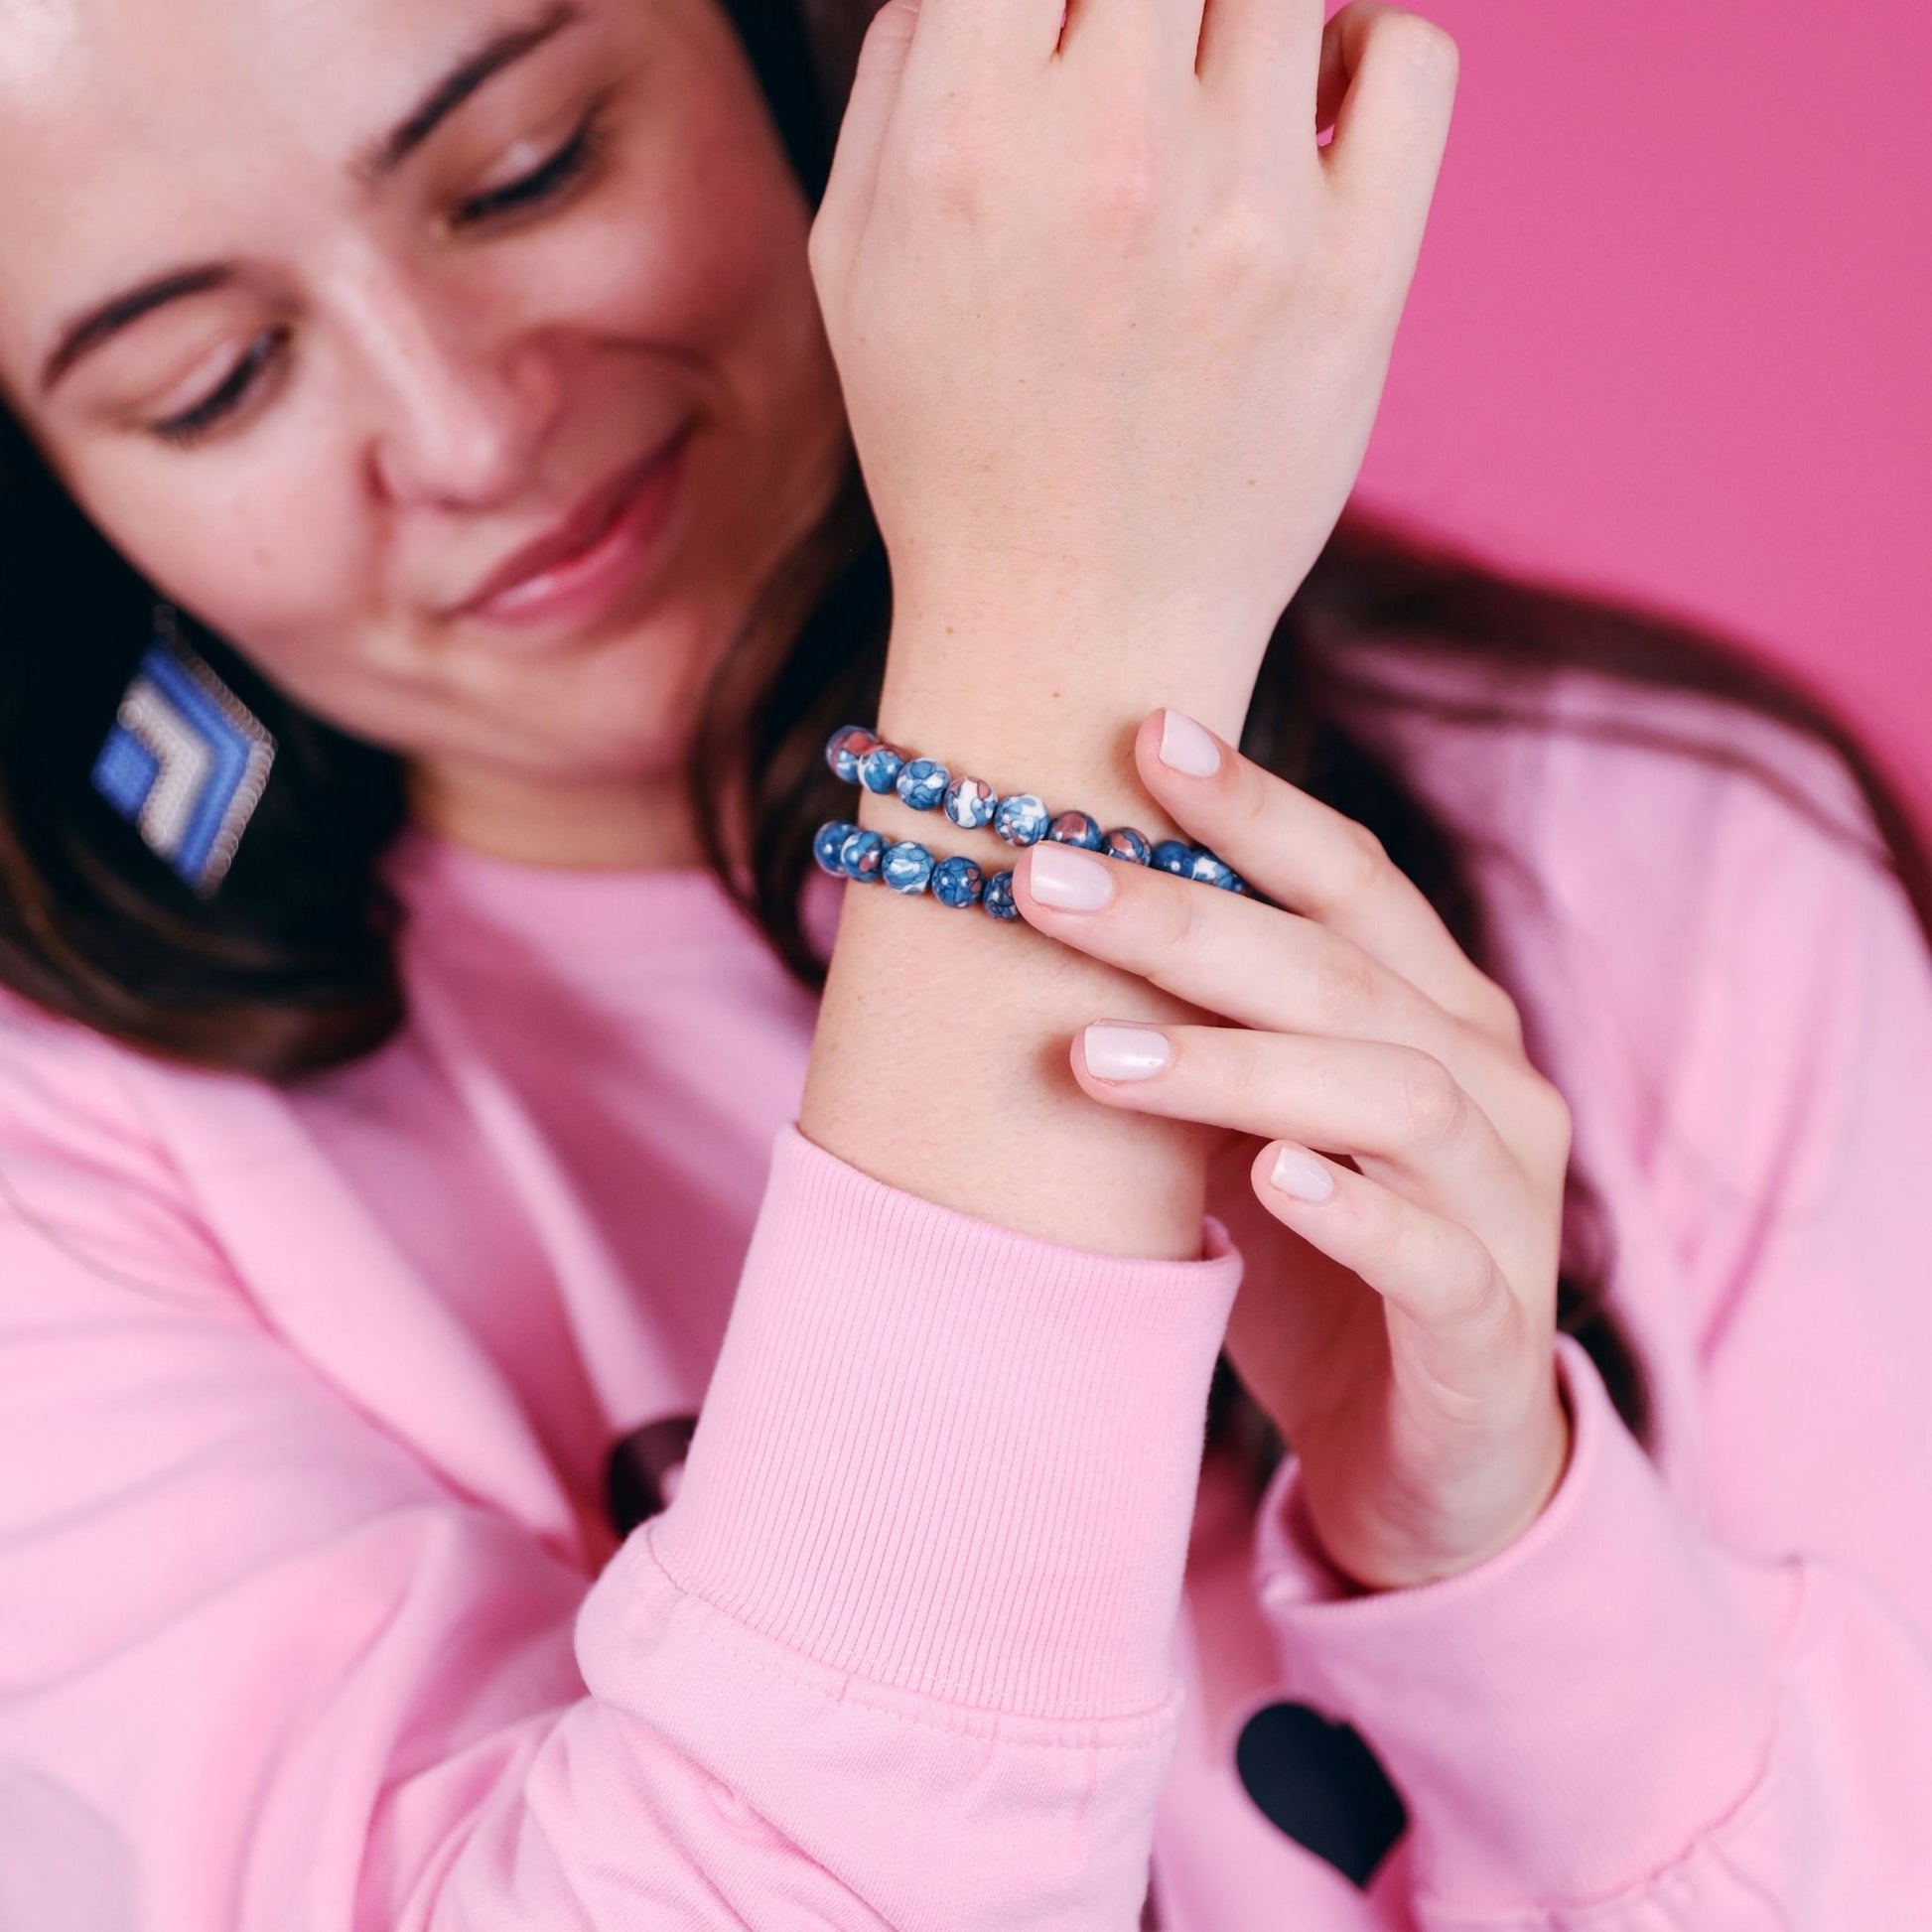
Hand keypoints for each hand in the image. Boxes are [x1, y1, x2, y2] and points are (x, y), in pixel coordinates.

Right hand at [809, 0, 1458, 733]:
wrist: (1072, 632)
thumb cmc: (951, 447)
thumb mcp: (855, 258)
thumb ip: (904, 65)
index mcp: (968, 140)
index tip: (1060, 20)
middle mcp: (1112, 154)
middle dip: (1140, 0)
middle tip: (1134, 58)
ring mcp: (1251, 212)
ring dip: (1238, 11)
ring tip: (1210, 81)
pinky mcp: (1360, 273)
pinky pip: (1414, 54)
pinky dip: (1372, 43)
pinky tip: (1316, 100)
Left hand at [1008, 708, 1574, 1590]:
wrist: (1429, 1464)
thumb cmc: (1320, 1274)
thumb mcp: (1249, 1134)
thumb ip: (1195, 1035)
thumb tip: (1041, 919)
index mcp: (1438, 1017)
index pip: (1355, 881)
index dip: (1255, 806)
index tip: (1142, 734)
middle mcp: (1492, 1086)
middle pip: (1346, 972)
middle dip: (1189, 918)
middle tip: (1045, 882)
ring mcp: (1508, 1206)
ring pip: (1396, 1098)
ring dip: (1239, 1064)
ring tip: (1093, 1057)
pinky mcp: (1492, 1331)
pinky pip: (1436, 1258)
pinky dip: (1353, 1212)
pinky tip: (1266, 1181)